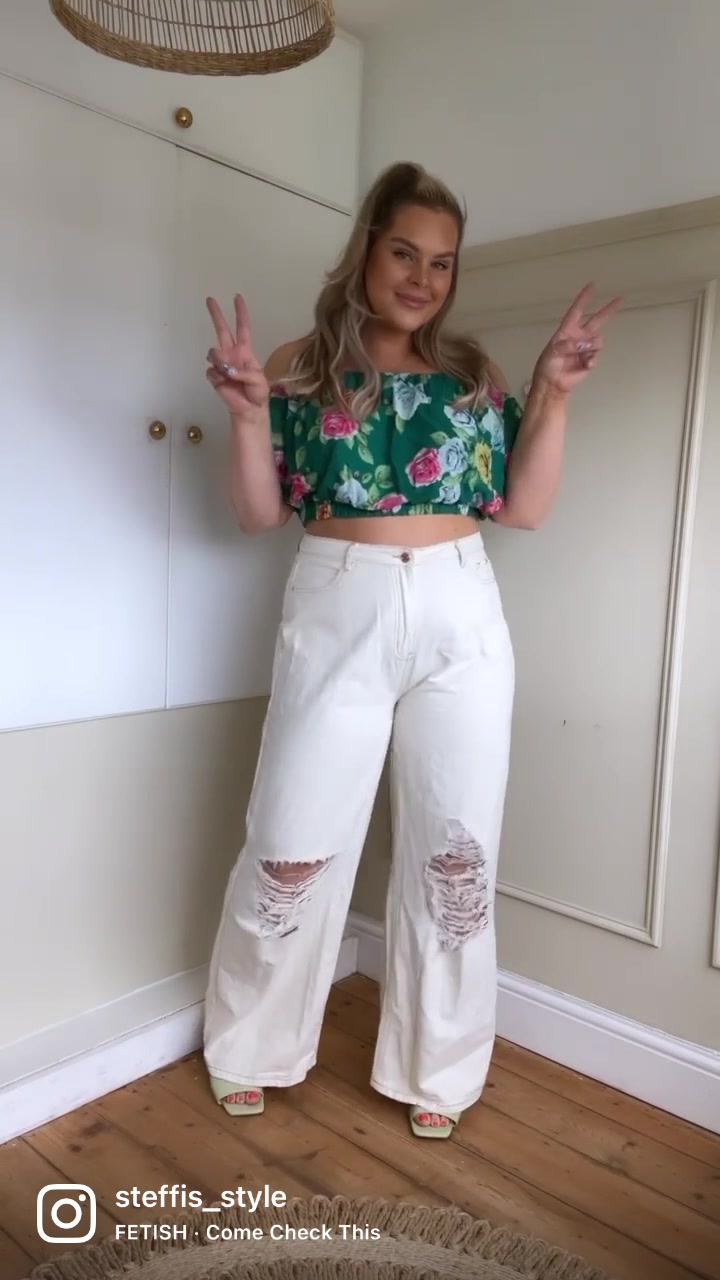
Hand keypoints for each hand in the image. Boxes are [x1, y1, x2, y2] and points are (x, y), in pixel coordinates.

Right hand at [206, 294, 269, 420]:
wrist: (249, 409)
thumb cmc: (258, 393)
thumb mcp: (259, 380)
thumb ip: (245, 373)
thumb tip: (228, 370)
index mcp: (245, 351)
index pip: (242, 328)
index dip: (240, 313)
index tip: (237, 297)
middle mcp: (232, 354)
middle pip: (222, 330)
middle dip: (216, 315)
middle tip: (210, 299)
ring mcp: (222, 364)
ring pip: (213, 352)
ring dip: (220, 361)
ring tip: (229, 374)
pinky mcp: (214, 376)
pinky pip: (211, 371)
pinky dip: (218, 377)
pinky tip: (224, 383)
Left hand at [532, 283, 621, 396]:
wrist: (552, 384)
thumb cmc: (547, 366)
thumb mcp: (552, 352)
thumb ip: (568, 345)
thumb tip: (585, 344)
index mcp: (567, 330)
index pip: (577, 310)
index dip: (584, 298)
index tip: (592, 285)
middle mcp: (578, 337)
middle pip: (596, 320)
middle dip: (608, 310)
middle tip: (620, 299)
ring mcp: (585, 348)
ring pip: (598, 341)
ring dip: (592, 347)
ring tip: (583, 355)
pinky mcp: (589, 360)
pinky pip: (595, 357)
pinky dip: (591, 361)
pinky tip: (585, 365)